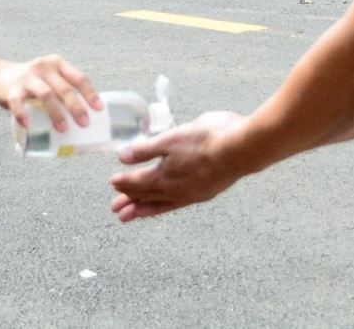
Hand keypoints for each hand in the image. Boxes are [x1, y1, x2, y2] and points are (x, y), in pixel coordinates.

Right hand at [0, 55, 102, 131]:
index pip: (78, 78)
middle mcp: (43, 68)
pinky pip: (18, 103)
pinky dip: (23, 115)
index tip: (98, 109)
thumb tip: (86, 116)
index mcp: (57, 64)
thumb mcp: (50, 78)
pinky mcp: (11, 90)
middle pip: (64, 88)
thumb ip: (64, 89)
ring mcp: (27, 78)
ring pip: (46, 94)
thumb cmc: (32, 82)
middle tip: (84, 123)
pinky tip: (29, 125)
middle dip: (76, 107)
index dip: (90, 94)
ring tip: (64, 129)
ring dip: (56, 113)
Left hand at [109, 110, 248, 221]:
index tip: (113, 183)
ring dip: (144, 209)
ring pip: (161, 204)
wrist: (241, 149)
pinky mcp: (204, 193)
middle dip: (130, 201)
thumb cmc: (207, 138)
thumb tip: (123, 157)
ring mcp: (190, 194)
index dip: (124, 182)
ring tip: (132, 215)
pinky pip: (176, 204)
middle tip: (116, 209)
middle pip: (147, 197)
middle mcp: (175, 190)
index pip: (138, 182)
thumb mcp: (171, 138)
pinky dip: (164, 206)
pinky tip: (165, 204)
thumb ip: (147, 149)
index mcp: (164, 176)